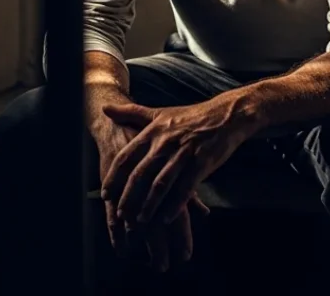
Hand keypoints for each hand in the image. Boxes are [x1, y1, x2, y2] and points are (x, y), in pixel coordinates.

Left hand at [101, 98, 254, 227]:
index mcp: (153, 131)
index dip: (114, 176)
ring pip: (161, 183)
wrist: (225, 116)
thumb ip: (131, 112)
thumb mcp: (159, 112)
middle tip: (120, 214)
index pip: (127, 156)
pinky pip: (185, 188)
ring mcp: (184, 154)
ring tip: (141, 221)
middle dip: (128, 196)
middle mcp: (165, 143)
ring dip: (149, 205)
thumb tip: (105, 108)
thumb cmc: (190, 116)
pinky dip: (175, 205)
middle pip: (141, 173)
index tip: (105, 193)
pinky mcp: (201, 163)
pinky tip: (167, 218)